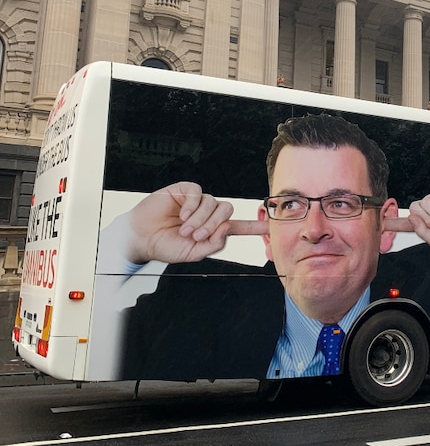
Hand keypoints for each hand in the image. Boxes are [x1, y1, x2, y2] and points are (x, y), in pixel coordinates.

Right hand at [126, 182, 265, 263]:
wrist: (141, 238)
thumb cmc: (166, 246)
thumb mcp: (193, 253)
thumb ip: (213, 245)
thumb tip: (227, 230)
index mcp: (214, 230)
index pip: (240, 226)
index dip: (256, 226)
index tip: (272, 226)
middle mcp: (208, 214)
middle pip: (227, 211)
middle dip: (213, 225)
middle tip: (195, 236)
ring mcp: (197, 202)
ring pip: (213, 203)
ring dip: (200, 219)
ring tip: (185, 229)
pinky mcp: (184, 191)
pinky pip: (198, 193)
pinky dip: (192, 206)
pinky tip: (181, 215)